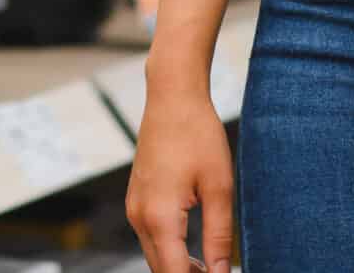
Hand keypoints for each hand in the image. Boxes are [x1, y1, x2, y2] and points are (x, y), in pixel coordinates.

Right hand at [125, 83, 234, 272]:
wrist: (172, 97)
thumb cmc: (198, 136)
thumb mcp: (219, 188)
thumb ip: (218, 237)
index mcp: (159, 216)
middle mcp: (139, 216)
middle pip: (161, 269)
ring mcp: (134, 207)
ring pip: (154, 256)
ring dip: (179, 268)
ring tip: (212, 270)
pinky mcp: (136, 199)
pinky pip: (150, 238)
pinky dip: (169, 251)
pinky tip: (194, 252)